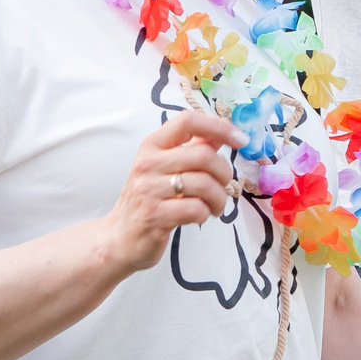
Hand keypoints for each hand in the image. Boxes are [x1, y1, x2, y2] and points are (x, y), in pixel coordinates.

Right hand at [96, 111, 243, 272]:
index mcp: (152, 146)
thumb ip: (192, 149)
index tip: (240, 140)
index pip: (187, 121)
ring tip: (214, 206)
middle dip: (224, 173)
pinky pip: (195, 209)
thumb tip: (221, 134)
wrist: (120, 238)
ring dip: (219, 198)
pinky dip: (205, 213)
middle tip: (224, 186)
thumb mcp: (165, 168)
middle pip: (203, 156)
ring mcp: (149, 190)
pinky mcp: (154, 216)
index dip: (219, 126)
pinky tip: (199, 216)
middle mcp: (148, 163)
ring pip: (204, 184)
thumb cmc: (150, 199)